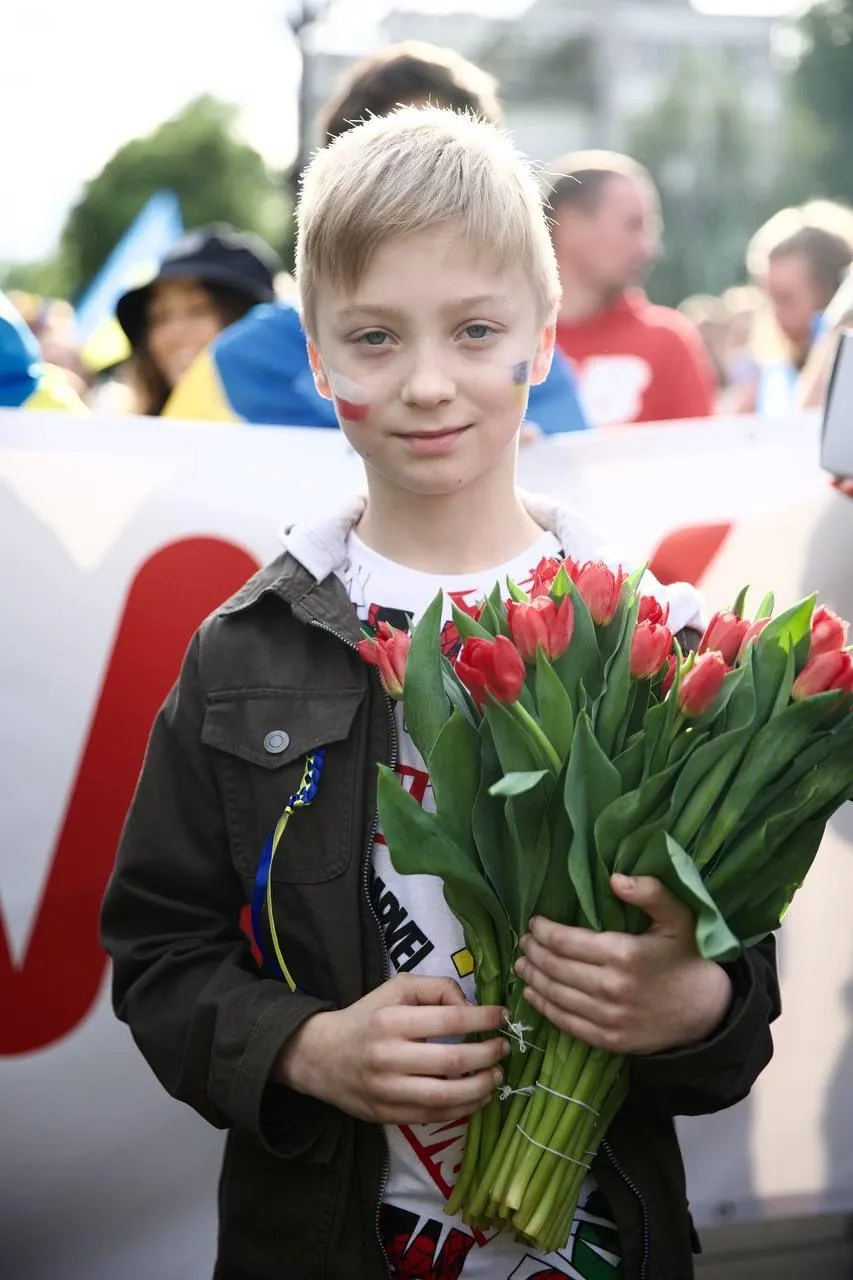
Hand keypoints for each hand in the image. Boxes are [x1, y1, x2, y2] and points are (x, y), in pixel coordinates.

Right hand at [275, 974, 507, 1123]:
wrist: (321, 1056)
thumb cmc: (367, 1017)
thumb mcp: (397, 988)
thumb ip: (436, 989)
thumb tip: (472, 1007)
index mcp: (392, 1020)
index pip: (450, 1020)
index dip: (483, 1019)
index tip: (502, 1016)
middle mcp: (389, 1057)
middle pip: (453, 1062)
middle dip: (488, 1055)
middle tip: (504, 1048)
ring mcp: (387, 1091)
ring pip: (446, 1097)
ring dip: (481, 1088)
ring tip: (496, 1076)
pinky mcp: (387, 1115)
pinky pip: (434, 1117)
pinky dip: (463, 1109)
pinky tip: (478, 1097)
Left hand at [515, 874, 732, 1054]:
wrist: (708, 1011)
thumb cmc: (688, 957)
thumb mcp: (678, 916)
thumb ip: (650, 892)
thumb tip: (615, 878)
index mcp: (623, 954)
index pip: (563, 941)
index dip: (542, 931)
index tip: (534, 923)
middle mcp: (610, 987)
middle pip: (553, 967)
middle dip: (532, 952)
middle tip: (524, 941)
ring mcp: (608, 1018)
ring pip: (554, 994)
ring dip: (532, 977)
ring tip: (522, 963)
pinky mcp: (609, 1040)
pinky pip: (566, 1022)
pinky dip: (543, 1006)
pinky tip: (532, 993)